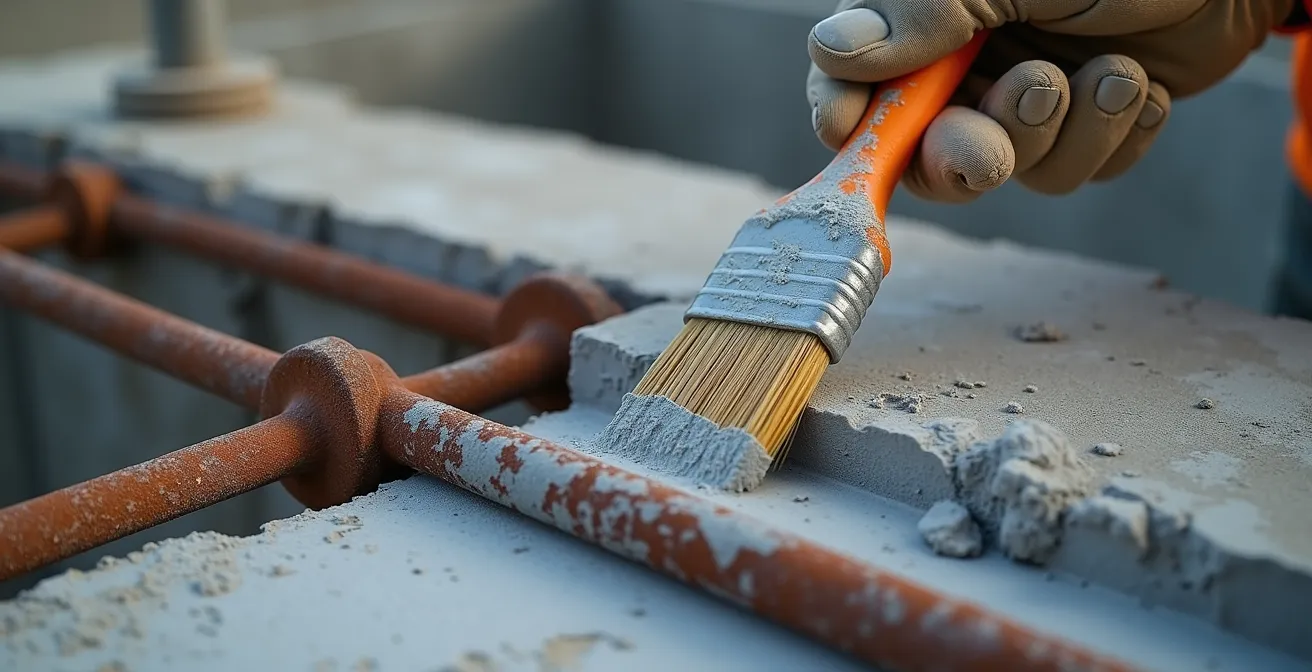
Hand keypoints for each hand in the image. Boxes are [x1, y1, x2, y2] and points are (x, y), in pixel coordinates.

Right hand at [806, 0, 1294, 201]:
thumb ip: (922, 15)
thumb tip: (832, 49)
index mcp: (934, 17)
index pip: (853, 76)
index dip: (841, 111)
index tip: (846, 131)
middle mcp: (971, 61)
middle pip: (923, 148)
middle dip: (967, 152)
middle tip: (997, 144)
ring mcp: (1026, 97)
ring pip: (1010, 170)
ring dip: (1064, 135)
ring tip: (1114, 72)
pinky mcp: (1086, 128)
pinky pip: (1075, 174)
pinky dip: (1113, 138)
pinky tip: (1141, 85)